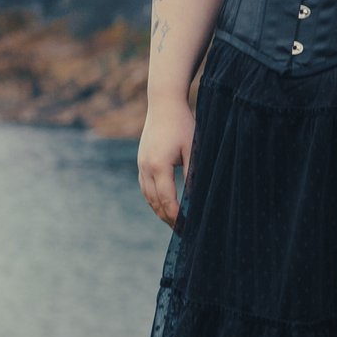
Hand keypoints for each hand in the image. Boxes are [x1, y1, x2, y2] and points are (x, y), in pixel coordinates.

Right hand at [138, 102, 196, 228]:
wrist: (163, 103)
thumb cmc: (182, 124)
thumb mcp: (193, 149)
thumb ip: (193, 175)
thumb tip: (195, 199)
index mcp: (159, 166)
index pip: (168, 200)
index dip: (178, 217)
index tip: (189, 228)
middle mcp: (146, 167)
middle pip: (155, 203)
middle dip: (169, 219)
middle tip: (184, 232)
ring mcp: (141, 164)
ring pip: (148, 197)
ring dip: (160, 211)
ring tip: (175, 223)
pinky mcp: (141, 161)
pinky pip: (145, 187)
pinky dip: (154, 200)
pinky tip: (164, 205)